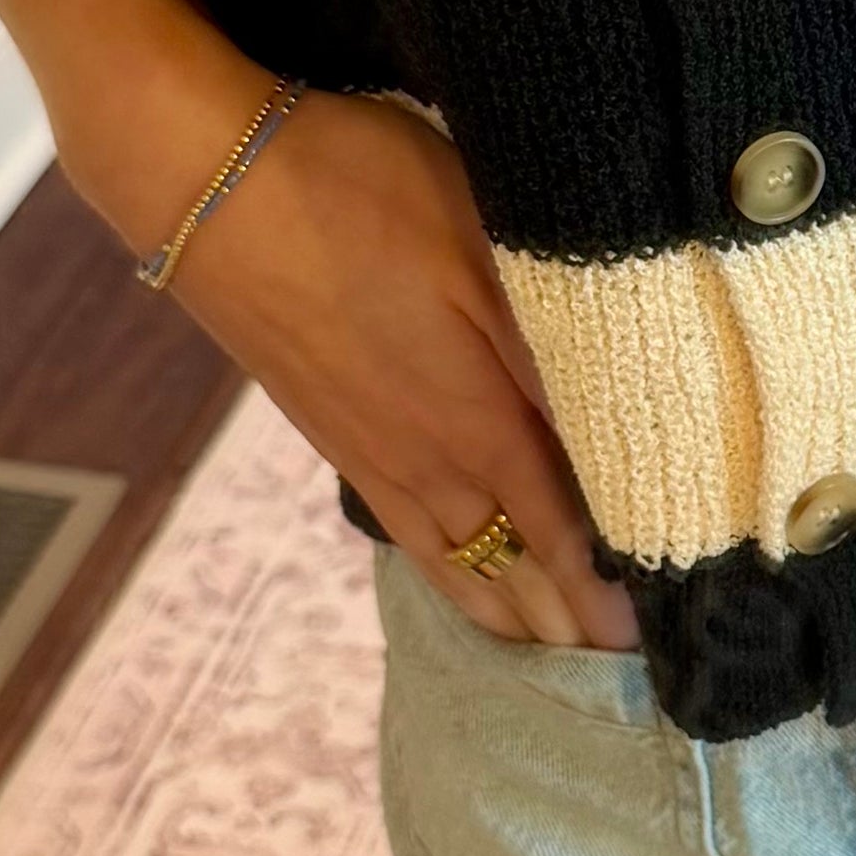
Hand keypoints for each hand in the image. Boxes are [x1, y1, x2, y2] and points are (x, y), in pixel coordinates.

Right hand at [84, 70, 641, 653]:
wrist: (205, 185)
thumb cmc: (356, 194)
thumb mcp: (479, 248)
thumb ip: (547, 349)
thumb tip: (616, 434)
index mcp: (477, 419)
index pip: (562, 533)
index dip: (606, 593)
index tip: (649, 645)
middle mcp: (425, 457)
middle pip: (509, 567)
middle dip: (564, 622)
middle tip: (616, 671)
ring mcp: (371, 450)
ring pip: (453, 559)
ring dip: (505, 610)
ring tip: (547, 650)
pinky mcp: (332, 432)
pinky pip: (405, 530)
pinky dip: (445, 573)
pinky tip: (457, 574)